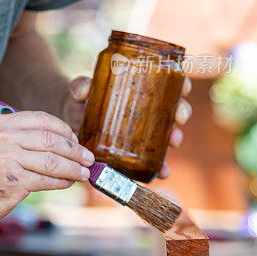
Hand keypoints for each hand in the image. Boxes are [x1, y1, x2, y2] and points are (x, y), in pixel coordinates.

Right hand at [0, 110, 94, 226]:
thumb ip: (23, 137)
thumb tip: (63, 141)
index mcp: (1, 124)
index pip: (43, 120)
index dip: (65, 130)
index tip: (76, 140)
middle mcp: (4, 139)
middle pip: (52, 140)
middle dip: (75, 150)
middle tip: (88, 158)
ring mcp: (8, 160)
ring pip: (53, 161)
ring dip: (73, 168)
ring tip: (83, 173)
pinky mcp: (14, 182)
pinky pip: (47, 180)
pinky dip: (62, 181)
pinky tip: (67, 182)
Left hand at [59, 75, 192, 178]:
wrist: (72, 121)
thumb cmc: (81, 100)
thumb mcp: (80, 90)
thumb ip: (80, 87)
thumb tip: (82, 91)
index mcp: (141, 89)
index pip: (168, 83)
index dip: (182, 84)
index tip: (185, 87)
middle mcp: (147, 110)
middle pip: (174, 108)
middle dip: (181, 112)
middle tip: (179, 117)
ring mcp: (143, 132)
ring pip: (168, 133)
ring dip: (175, 138)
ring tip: (173, 142)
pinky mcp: (135, 151)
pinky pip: (153, 160)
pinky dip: (160, 167)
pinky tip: (162, 172)